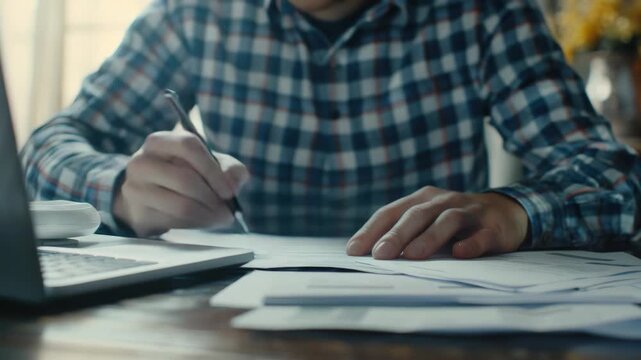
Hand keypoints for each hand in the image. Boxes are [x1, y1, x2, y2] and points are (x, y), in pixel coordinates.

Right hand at [113, 131, 248, 236]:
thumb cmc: (184, 174)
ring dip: (207, 216)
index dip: (212, 169)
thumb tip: (234, 183)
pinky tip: (201, 221)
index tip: (229, 192)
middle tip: (228, 213)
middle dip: (213, 199)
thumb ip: (229, 169)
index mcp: (161, 141)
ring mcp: (135, 186)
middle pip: (185, 180)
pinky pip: (174, 221)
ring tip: (219, 219)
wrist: (149, 198)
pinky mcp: (137, 211)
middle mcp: (142, 160)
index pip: (188, 146)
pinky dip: (194, 224)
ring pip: (181, 205)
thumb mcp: (209, 165)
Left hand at [346, 186, 528, 259]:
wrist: (507, 212)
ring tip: (413, 256)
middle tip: (379, 254)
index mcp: (422, 199)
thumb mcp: (428, 221)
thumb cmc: (455, 222)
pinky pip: (481, 235)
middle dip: (396, 235)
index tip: (354, 250)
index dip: (371, 230)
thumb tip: (370, 255)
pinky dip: (471, 244)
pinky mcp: (493, 227)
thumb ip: (405, 234)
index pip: (391, 212)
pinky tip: (459, 253)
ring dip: (429, 238)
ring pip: (447, 221)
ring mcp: (469, 212)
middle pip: (416, 215)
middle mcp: (443, 201)